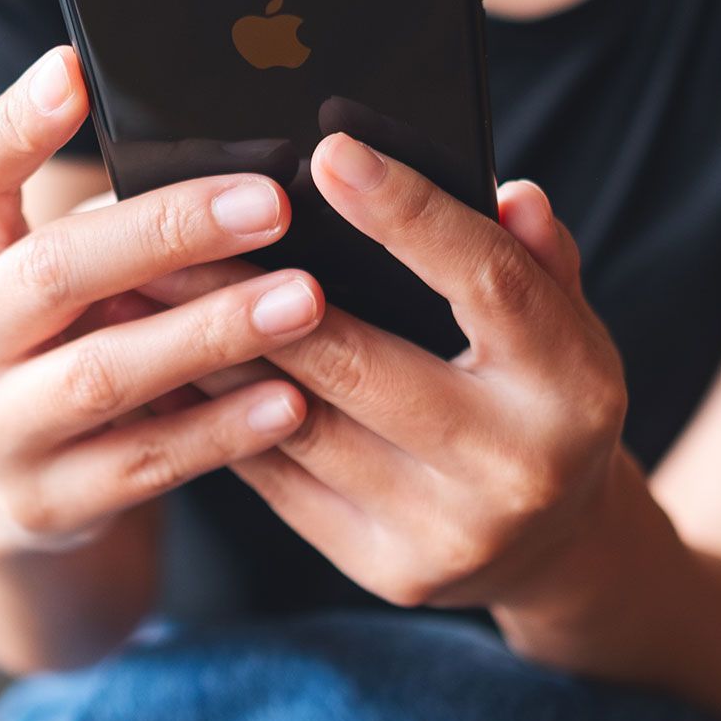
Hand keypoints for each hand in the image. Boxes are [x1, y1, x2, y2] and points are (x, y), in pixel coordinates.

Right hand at [0, 47, 330, 559]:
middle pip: (50, 270)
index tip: (74, 70)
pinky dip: (221, 430)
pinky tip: (291, 402)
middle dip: (165, 232)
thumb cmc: (57, 345)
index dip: (13, 124)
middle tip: (270, 203)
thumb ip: (109, 227)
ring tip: (303, 301)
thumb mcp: (53, 277)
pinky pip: (143, 464)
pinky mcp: (42, 503)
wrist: (10, 489)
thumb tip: (243, 159)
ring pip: (103, 374)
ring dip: (210, 333)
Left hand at [141, 132, 632, 617]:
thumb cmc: (539, 403)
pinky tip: (169, 372)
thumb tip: (508, 193)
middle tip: (178, 230)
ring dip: (213, 353)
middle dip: (252, 288)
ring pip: (298, 422)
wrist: (548, 546)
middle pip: (360, 360)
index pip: (486, 282)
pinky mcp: (383, 567)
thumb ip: (534, 261)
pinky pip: (279, 482)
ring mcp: (445, 530)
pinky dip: (217, 420)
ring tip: (148, 293)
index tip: (331, 153)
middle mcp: (515, 466)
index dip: (408, 214)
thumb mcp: (563, 327)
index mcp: (573, 386)